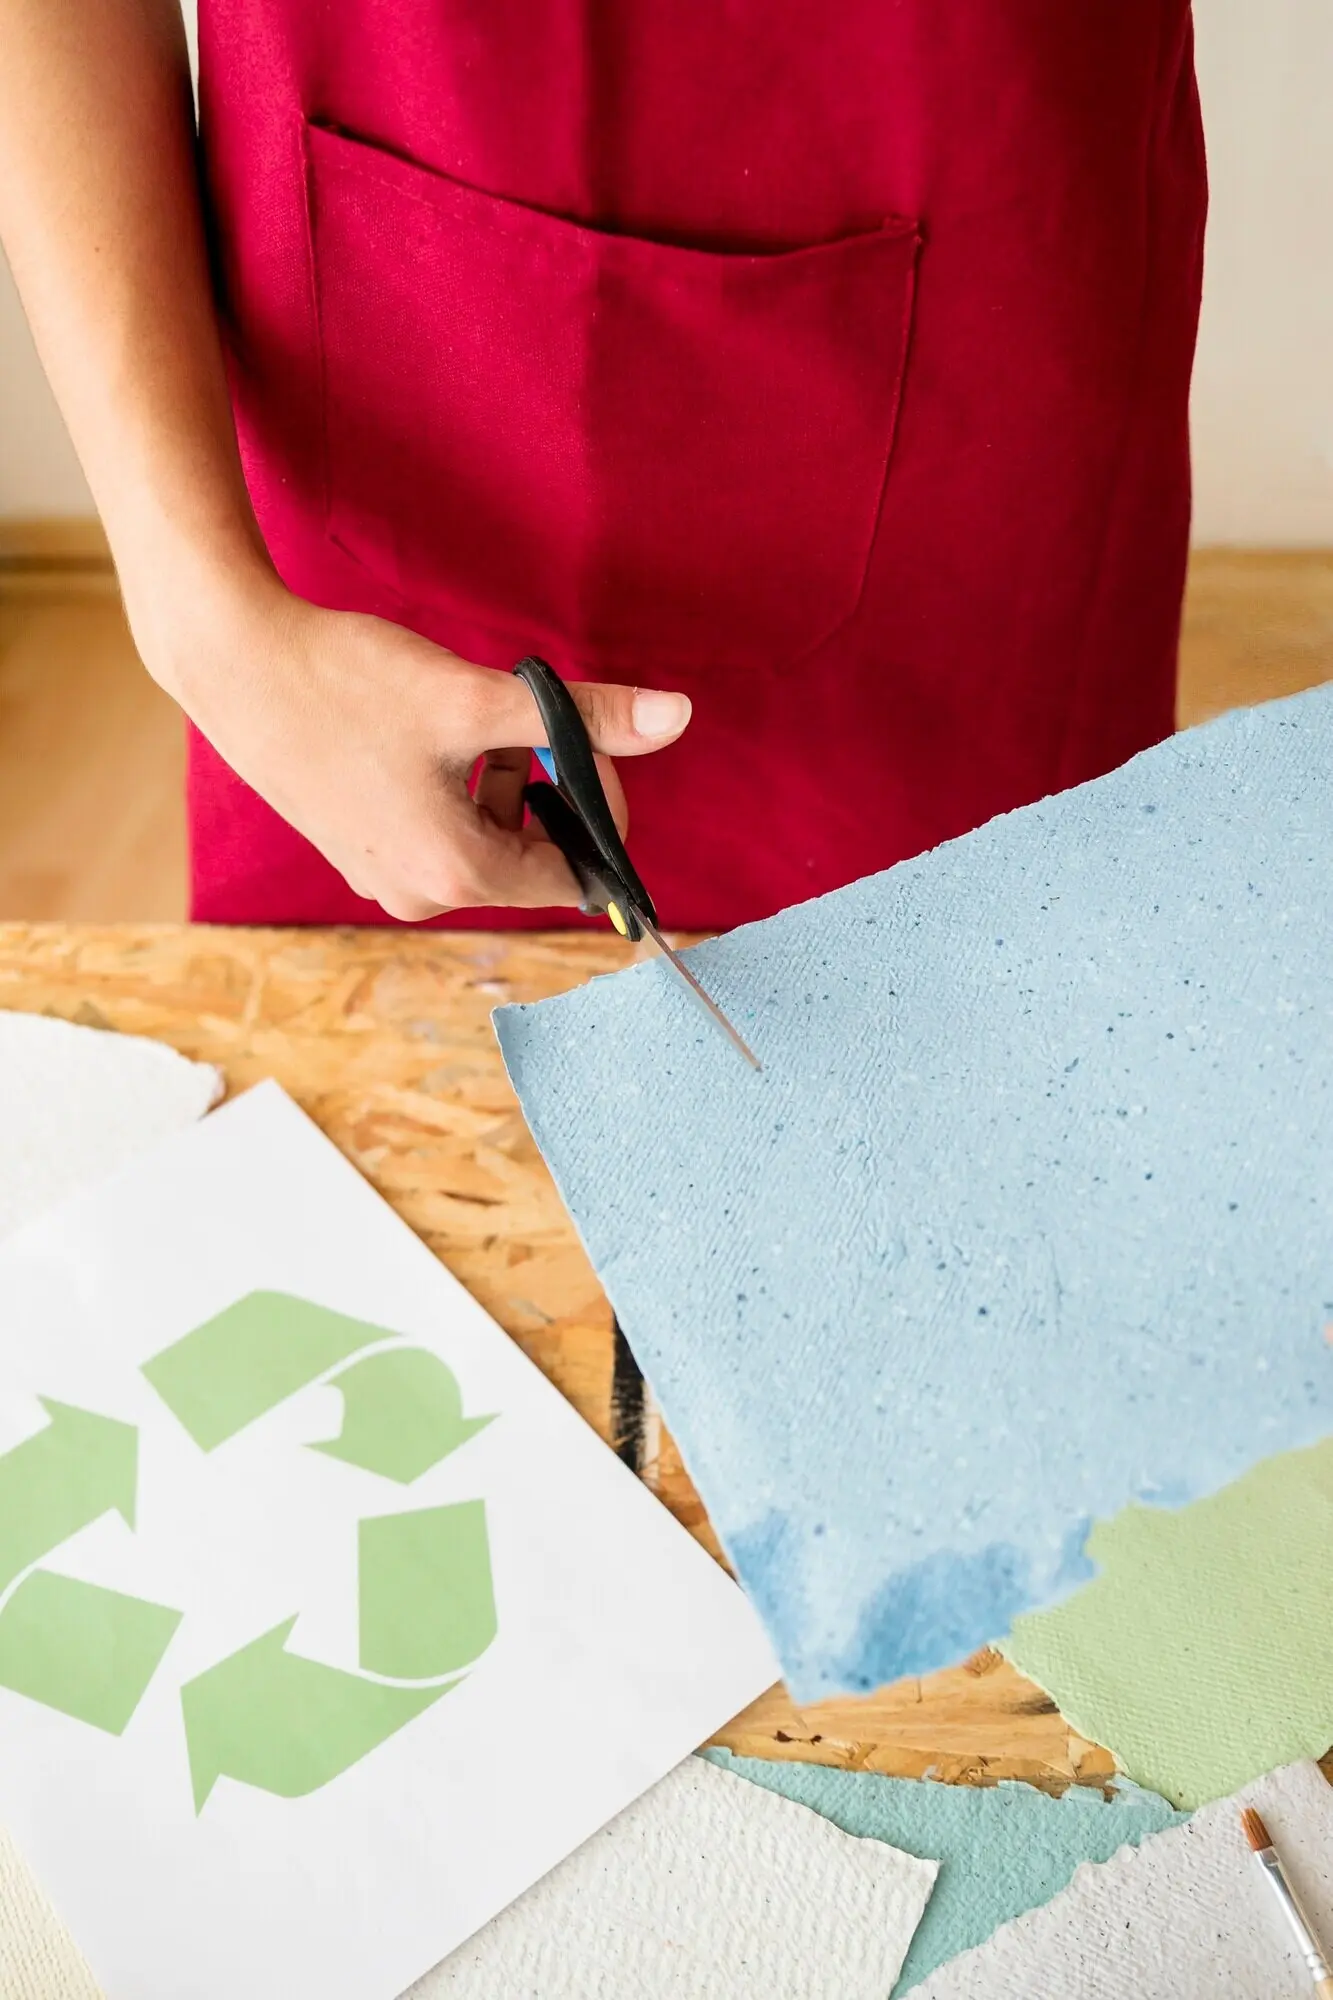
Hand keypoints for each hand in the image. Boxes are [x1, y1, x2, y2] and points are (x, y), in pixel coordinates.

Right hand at [137, 567, 690, 920]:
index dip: (593, 800)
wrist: (235, 664)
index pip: (578, 869)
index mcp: (458, 876)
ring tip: (457, 719)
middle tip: (507, 718)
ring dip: (498, 777)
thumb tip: (678, 718)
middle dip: (540, 783)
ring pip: (488, 836)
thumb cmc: (349, 682)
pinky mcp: (362, 853)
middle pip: (533, 853)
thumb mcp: (479, 699)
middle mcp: (422, 898)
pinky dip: (455, 783)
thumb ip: (583, 718)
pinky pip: (442, 830)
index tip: (574, 737)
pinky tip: (419, 733)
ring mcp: (386, 880)